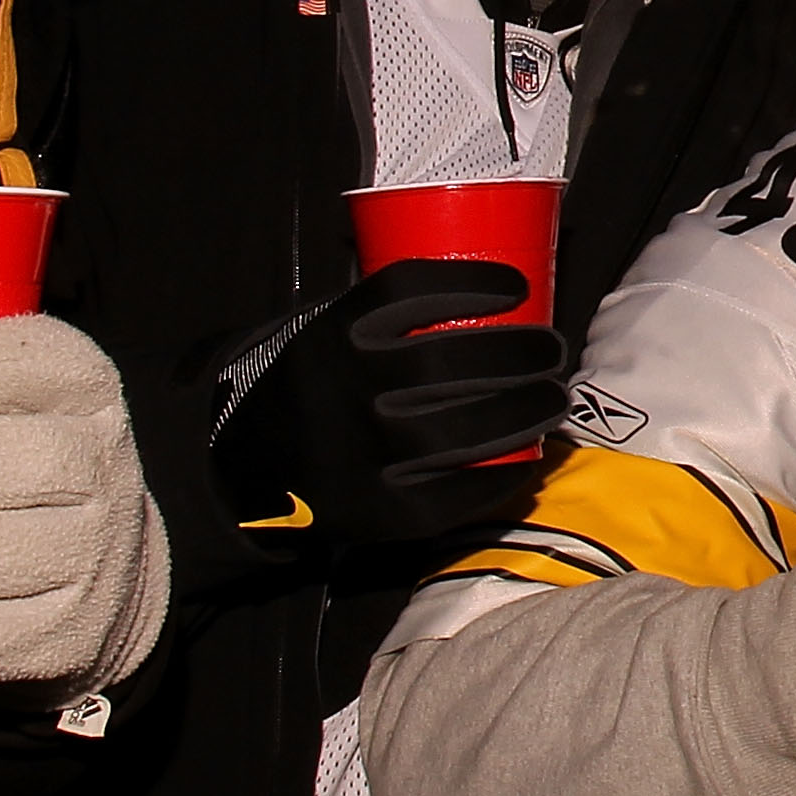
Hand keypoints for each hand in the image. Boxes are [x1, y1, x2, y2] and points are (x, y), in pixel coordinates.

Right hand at [213, 259, 571, 547]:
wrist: (242, 474)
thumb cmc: (310, 392)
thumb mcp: (321, 338)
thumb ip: (376, 317)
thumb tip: (476, 285)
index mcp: (331, 338)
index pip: (408, 292)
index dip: (472, 282)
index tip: (518, 285)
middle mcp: (345, 392)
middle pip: (450, 363)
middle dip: (519, 353)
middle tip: (552, 348)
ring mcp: (361, 457)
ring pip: (462, 431)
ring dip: (524, 411)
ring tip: (554, 398)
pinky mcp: (377, 514)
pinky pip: (454, 494)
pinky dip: (500, 476)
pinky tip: (526, 459)